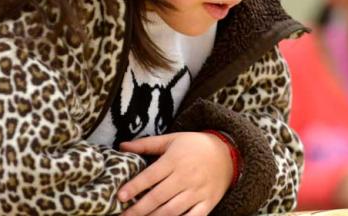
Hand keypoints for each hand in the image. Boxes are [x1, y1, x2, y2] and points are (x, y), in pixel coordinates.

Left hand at [118, 132, 233, 215]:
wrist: (227, 152)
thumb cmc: (194, 145)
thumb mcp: (172, 140)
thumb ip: (146, 144)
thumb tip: (122, 146)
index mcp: (175, 159)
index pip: (151, 175)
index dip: (134, 187)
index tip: (120, 197)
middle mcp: (186, 176)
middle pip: (158, 196)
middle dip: (139, 209)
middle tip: (123, 215)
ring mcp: (198, 191)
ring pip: (172, 210)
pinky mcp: (208, 203)